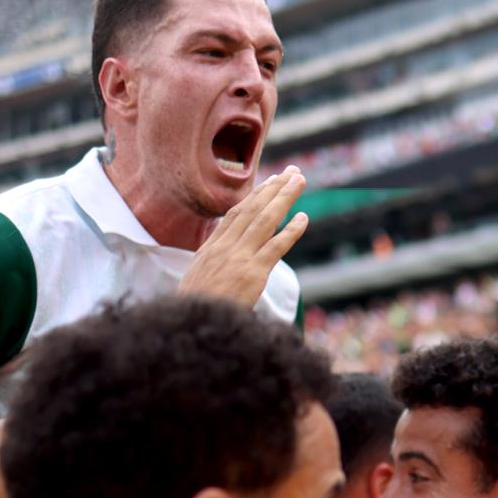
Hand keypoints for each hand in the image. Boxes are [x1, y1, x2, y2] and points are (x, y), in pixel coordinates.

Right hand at [176, 167, 307, 306]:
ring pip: (265, 220)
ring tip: (300, 181)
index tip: (270, 181)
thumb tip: (222, 257)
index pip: (236, 214)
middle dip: (274, 188)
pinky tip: (304, 217)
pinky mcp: (253, 273)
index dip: (255, 196)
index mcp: (211, 248)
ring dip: (284, 198)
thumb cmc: (196, 309)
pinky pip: (276, 247)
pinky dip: (291, 230)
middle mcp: (225, 247)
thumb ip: (212, 264)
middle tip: (292, 172)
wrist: (193, 325)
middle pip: (252, 209)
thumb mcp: (197, 280)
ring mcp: (239, 258)